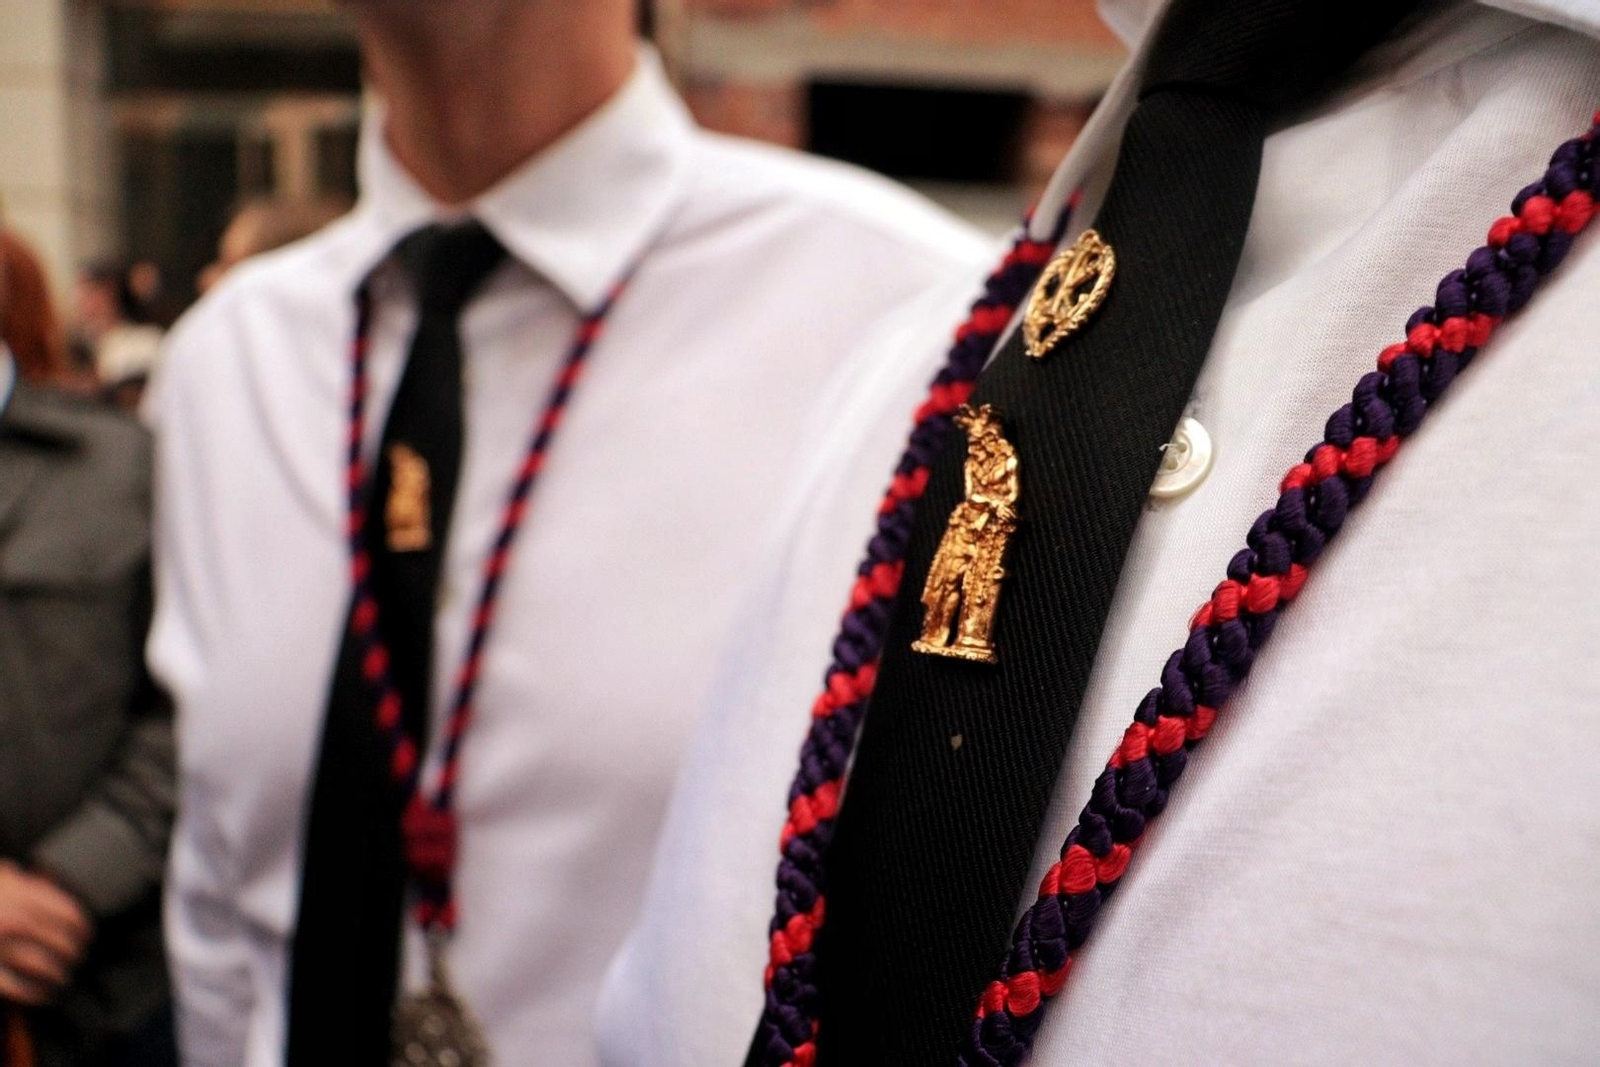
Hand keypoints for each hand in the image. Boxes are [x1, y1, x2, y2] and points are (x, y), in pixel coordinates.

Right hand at [0, 861, 91, 1005]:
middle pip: (59, 941)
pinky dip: (35, 994)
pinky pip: (17, 987)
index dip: (82, 928)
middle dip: (73, 953)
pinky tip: (44, 996)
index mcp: (19, 896)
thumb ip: (22, 882)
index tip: (87, 935)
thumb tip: (49, 887)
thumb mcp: (0, 879)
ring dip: (59, 975)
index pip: (67, 913)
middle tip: (77, 959)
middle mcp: (11, 921)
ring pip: (42, 965)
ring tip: (63, 978)